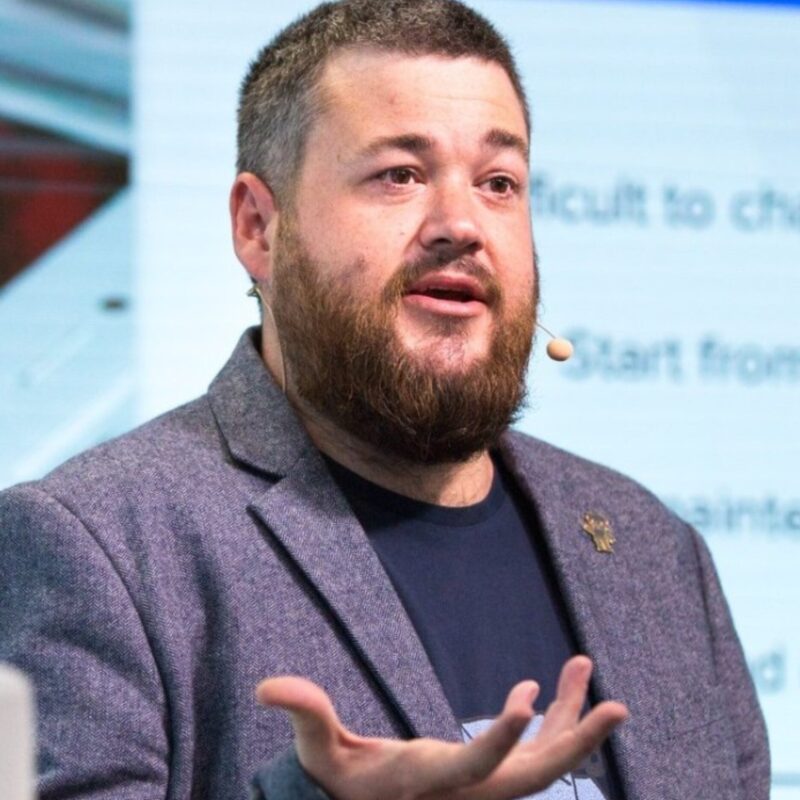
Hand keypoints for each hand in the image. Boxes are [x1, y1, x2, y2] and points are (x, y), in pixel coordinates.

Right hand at [256, 655, 627, 799]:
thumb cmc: (341, 786)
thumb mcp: (318, 753)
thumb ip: (305, 716)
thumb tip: (269, 688)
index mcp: (435, 784)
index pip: (480, 768)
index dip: (506, 737)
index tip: (529, 694)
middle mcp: (472, 793)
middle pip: (536, 777)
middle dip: (576, 742)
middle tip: (615, 704)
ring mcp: (486, 785)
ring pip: (542, 760)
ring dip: (569, 718)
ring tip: (584, 665)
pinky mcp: (490, 771)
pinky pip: (530, 748)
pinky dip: (551, 717)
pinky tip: (558, 684)